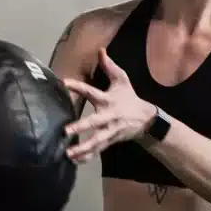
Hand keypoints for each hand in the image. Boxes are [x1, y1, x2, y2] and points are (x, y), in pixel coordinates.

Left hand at [63, 48, 156, 163]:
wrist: (146, 120)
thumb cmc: (129, 97)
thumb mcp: (122, 80)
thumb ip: (110, 66)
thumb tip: (101, 50)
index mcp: (108, 100)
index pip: (92, 91)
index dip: (79, 86)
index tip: (65, 82)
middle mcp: (108, 117)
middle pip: (94, 122)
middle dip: (81, 127)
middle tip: (66, 131)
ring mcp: (109, 131)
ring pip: (96, 141)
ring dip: (83, 148)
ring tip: (69, 153)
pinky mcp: (110, 141)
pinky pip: (97, 150)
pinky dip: (87, 157)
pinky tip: (74, 161)